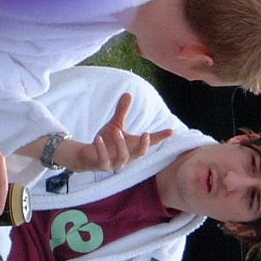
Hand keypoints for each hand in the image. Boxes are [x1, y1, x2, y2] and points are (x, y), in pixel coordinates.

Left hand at [59, 92, 173, 172]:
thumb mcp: (115, 125)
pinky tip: (98, 138)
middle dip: (144, 145)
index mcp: (133, 146)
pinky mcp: (103, 166)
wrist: (88, 155)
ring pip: (123, 157)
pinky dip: (102, 149)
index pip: (150, 142)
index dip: (161, 137)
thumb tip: (128, 93)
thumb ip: (122, 112)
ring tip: (116, 131)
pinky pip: (104, 159)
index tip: (172, 131)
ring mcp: (115, 163)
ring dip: (121, 144)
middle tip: (146, 134)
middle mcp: (127, 157)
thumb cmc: (106, 141)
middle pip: (140, 153)